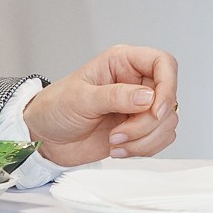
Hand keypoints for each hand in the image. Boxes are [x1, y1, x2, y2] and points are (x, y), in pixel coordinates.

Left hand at [24, 44, 178, 164]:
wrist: (44, 137)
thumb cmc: (56, 107)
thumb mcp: (81, 98)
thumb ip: (115, 96)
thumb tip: (148, 97)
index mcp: (123, 62)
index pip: (163, 64)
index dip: (168, 86)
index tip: (155, 111)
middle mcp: (136, 82)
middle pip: (168, 98)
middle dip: (147, 124)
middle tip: (119, 133)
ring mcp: (138, 107)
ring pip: (167, 122)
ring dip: (144, 139)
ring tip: (115, 142)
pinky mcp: (138, 130)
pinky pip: (159, 139)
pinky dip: (143, 149)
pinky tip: (118, 149)